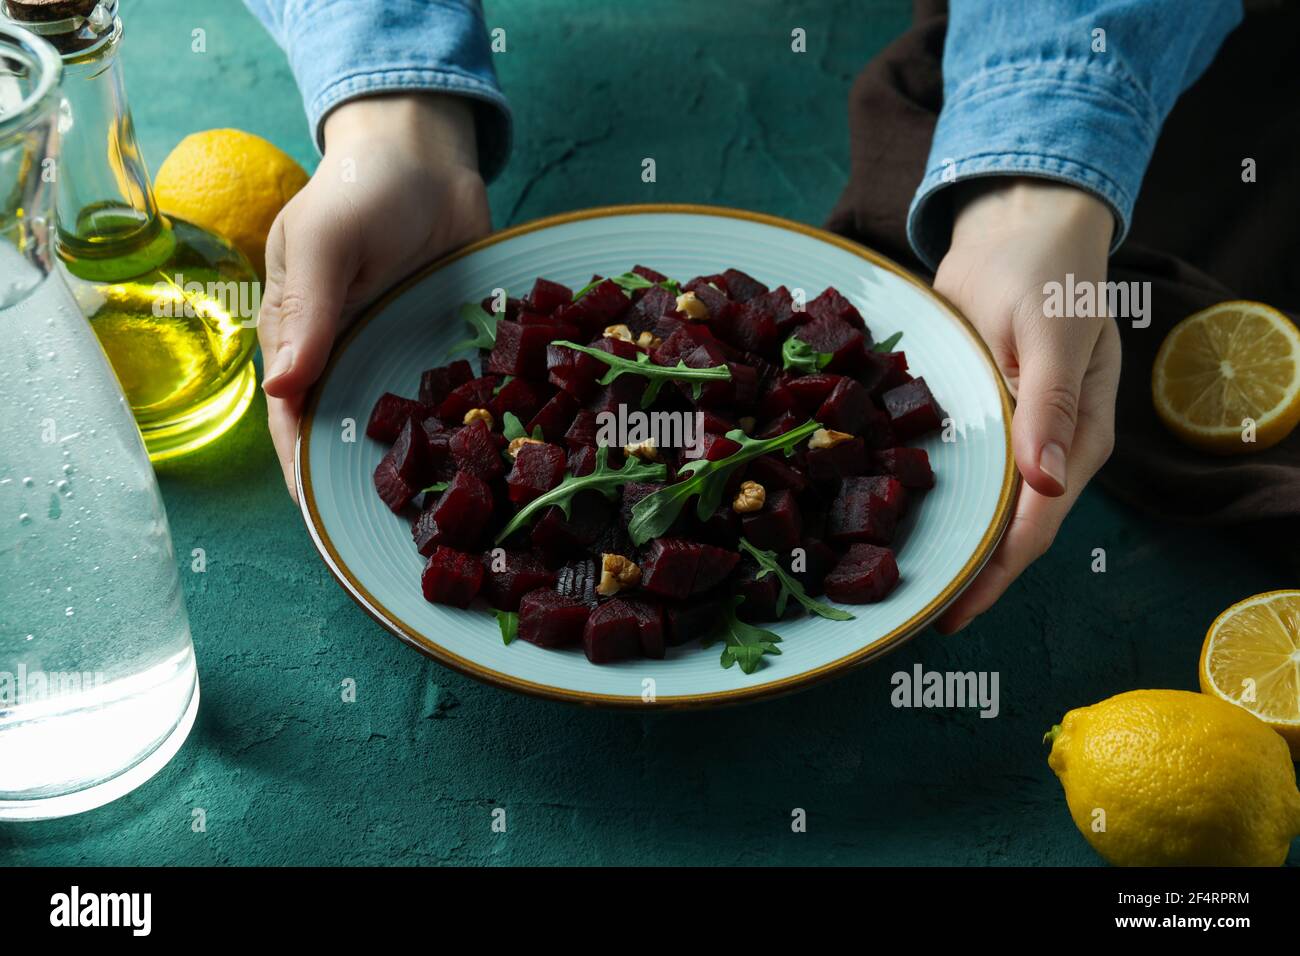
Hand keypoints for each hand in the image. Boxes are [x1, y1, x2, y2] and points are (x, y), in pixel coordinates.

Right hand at [259, 93, 491, 498]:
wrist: (426, 156)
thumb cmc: (358, 190)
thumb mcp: (323, 241)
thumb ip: (307, 311)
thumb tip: (284, 388)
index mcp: (301, 340)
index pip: (294, 423)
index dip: (304, 475)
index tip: (326, 525)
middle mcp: (348, 360)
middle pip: (350, 438)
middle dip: (368, 486)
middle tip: (400, 538)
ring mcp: (399, 357)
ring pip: (405, 428)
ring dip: (423, 468)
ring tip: (451, 518)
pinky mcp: (447, 349)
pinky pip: (454, 398)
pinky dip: (467, 428)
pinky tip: (494, 464)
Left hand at [931, 178, 1120, 632]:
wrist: (1014, 227)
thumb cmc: (1048, 273)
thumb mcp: (1055, 332)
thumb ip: (1049, 405)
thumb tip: (1044, 483)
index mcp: (1075, 440)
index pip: (1035, 523)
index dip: (996, 573)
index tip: (955, 613)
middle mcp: (1042, 450)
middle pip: (1005, 530)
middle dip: (967, 575)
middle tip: (912, 618)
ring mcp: (1006, 437)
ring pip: (977, 506)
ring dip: (944, 543)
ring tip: (896, 585)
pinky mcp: (974, 418)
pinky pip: (952, 468)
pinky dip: (926, 496)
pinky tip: (884, 517)